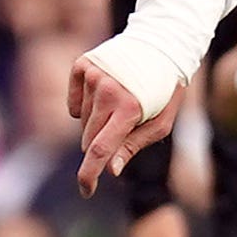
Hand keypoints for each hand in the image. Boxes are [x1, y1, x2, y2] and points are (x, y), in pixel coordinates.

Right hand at [70, 56, 182, 194]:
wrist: (160, 45)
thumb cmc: (163, 90)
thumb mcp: (160, 122)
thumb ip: (133, 146)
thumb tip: (109, 170)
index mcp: (129, 107)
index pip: (100, 149)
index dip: (89, 174)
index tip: (86, 191)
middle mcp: (107, 90)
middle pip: (89, 138)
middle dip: (102, 144)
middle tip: (123, 129)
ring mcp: (92, 76)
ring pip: (82, 121)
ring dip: (97, 123)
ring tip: (120, 105)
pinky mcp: (82, 66)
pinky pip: (73, 103)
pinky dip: (84, 106)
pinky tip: (104, 95)